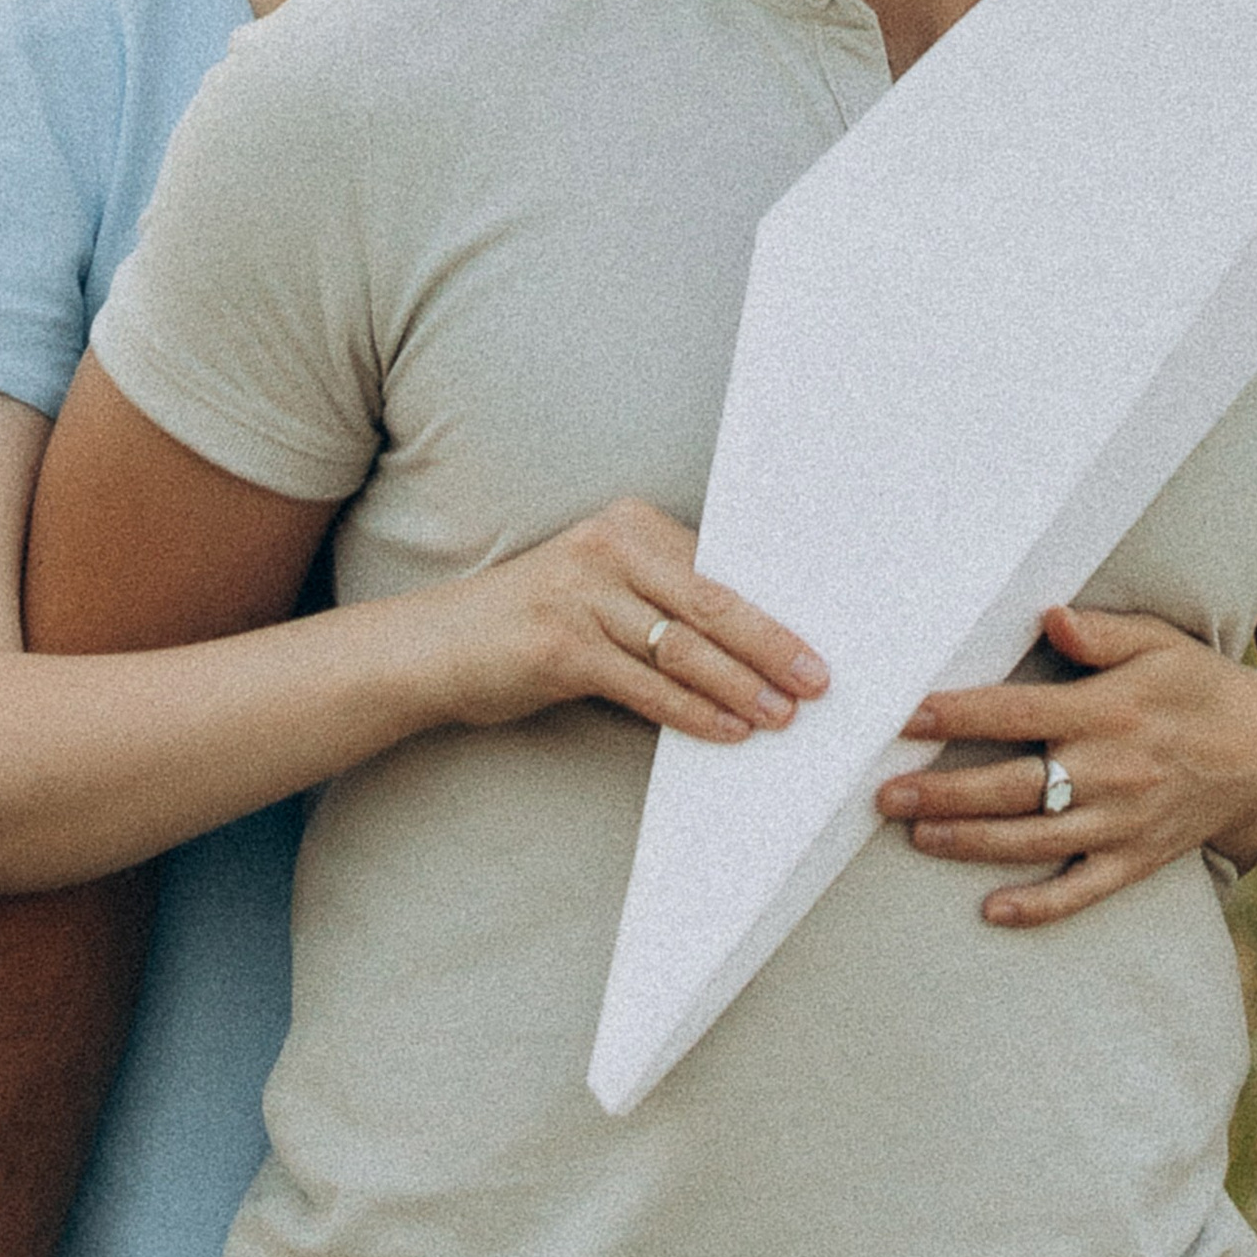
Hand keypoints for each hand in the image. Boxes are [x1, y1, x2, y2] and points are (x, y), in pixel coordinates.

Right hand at [420, 500, 828, 746]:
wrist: (438, 647)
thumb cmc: (535, 621)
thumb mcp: (601, 589)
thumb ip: (663, 600)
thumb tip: (755, 644)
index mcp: (628, 525)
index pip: (719, 568)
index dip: (773, 608)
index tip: (818, 640)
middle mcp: (607, 549)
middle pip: (712, 602)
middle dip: (772, 646)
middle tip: (818, 681)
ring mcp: (582, 596)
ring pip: (684, 648)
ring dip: (740, 687)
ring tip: (780, 716)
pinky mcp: (562, 648)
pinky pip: (645, 685)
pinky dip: (691, 712)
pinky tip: (725, 732)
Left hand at [875, 604, 1256, 921]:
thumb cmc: (1196, 686)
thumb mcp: (1159, 643)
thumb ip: (1101, 633)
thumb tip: (1049, 617)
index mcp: (1110, 711)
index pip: (1019, 713)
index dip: (959, 715)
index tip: (906, 717)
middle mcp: (1112, 771)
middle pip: (1013, 787)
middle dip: (944, 793)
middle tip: (885, 796)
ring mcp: (1123, 823)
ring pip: (1035, 841)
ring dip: (971, 842)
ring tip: (916, 837)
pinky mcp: (1136, 860)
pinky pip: (1083, 891)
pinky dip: (1038, 906)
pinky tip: (992, 911)